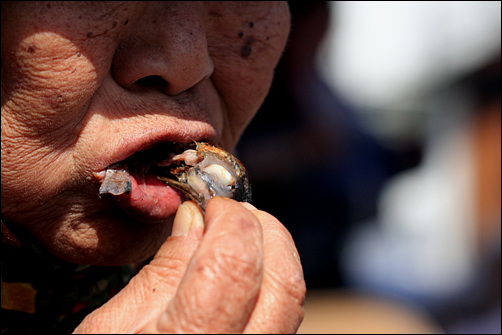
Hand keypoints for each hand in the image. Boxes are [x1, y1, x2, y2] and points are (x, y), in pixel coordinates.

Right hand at [73, 197, 304, 332]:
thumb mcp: (110, 330)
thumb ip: (159, 273)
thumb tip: (194, 219)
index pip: (234, 265)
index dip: (230, 221)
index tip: (212, 207)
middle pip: (283, 282)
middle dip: (266, 230)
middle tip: (235, 215)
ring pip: (292, 300)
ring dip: (274, 252)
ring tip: (240, 237)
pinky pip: (284, 318)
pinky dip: (272, 281)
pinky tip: (245, 271)